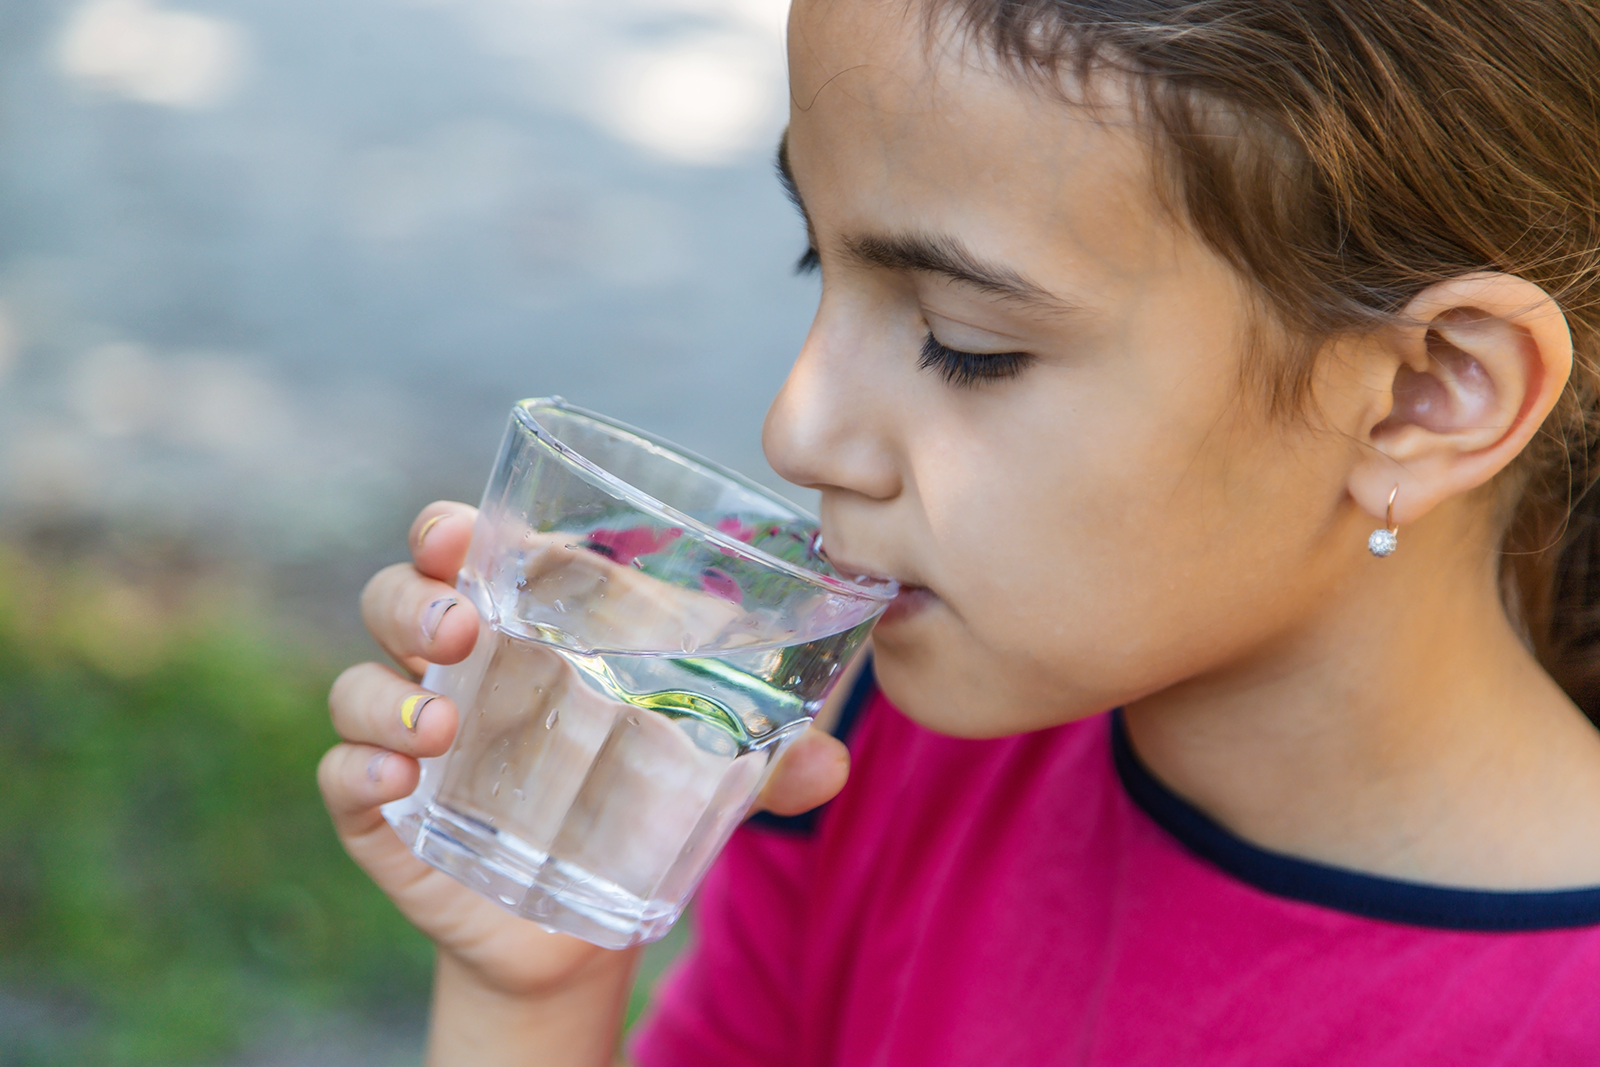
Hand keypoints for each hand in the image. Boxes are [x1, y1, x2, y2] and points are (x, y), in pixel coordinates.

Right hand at [318, 501, 852, 1000]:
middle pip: (396, 597)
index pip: (464, 548)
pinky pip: (342, 776)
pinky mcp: (382, 812)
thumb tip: (835, 761)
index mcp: (523, 626)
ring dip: (384, 691)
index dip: (449, 528)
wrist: (580, 923)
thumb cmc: (636, 802)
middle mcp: (454, 668)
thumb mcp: (706, 772)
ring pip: (356, 681)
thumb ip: (772, 761)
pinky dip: (358, 768)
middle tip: (462, 625)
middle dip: (413, 597)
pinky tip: (398, 779)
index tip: (460, 531)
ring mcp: (409, 736)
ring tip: (436, 724)